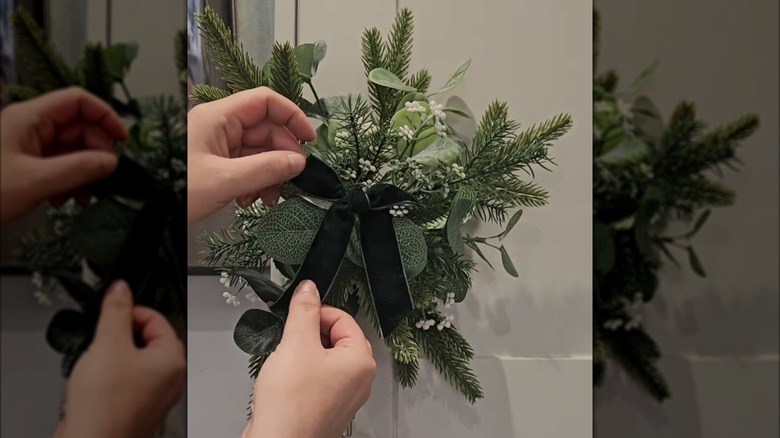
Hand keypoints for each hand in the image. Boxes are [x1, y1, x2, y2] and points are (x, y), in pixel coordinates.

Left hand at [0, 87, 127, 222]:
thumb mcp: (36, 181)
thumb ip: (79, 169)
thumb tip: (111, 162)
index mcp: (29, 117)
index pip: (78, 101)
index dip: (105, 116)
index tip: (122, 139)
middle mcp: (29, 125)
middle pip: (79, 127)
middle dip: (96, 152)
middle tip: (104, 176)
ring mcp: (27, 144)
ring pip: (71, 148)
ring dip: (84, 171)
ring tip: (84, 195)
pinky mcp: (25, 162)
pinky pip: (59, 164)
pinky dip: (70, 180)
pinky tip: (66, 198)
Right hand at [55, 281, 185, 437]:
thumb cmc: (105, 406)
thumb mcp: (107, 344)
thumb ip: (115, 311)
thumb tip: (121, 288)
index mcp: (172, 360)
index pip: (157, 319)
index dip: (130, 312)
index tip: (111, 313)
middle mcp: (169, 378)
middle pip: (147, 339)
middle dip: (120, 335)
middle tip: (101, 340)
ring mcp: (155, 395)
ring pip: (134, 360)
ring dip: (113, 356)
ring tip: (96, 364)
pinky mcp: (137, 407)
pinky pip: (127, 381)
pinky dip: (111, 376)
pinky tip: (95, 383)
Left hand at [187, 87, 315, 221]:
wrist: (145, 210)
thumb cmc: (175, 190)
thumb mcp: (224, 181)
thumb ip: (265, 169)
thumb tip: (298, 162)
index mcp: (218, 117)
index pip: (265, 101)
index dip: (292, 115)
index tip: (310, 139)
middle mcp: (218, 126)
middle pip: (265, 129)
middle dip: (281, 156)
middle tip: (290, 180)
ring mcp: (215, 145)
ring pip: (257, 151)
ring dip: (269, 174)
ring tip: (268, 199)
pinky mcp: (213, 163)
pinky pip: (245, 166)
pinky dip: (255, 182)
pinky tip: (249, 200)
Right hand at [244, 281, 376, 437]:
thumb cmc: (291, 403)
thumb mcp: (296, 343)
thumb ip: (304, 311)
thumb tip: (309, 288)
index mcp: (360, 361)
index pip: (344, 319)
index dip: (318, 312)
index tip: (298, 313)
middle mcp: (359, 380)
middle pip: (337, 338)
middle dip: (311, 333)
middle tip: (290, 338)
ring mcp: (344, 397)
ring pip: (325, 359)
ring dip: (304, 353)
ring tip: (285, 362)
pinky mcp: (327, 408)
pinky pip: (318, 379)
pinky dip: (302, 373)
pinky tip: (285, 380)